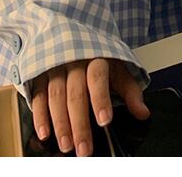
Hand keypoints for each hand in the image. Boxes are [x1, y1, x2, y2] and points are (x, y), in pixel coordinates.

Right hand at [31, 57, 149, 156]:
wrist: (75, 34)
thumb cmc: (99, 57)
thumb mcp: (118, 69)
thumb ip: (130, 91)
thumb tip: (143, 113)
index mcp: (95, 57)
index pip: (97, 78)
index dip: (100, 99)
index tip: (104, 120)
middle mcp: (73, 60)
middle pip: (75, 93)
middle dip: (79, 123)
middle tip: (84, 148)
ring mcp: (55, 66)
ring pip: (55, 96)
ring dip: (60, 123)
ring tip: (66, 145)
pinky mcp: (40, 74)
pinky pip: (38, 95)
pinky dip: (39, 116)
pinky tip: (44, 133)